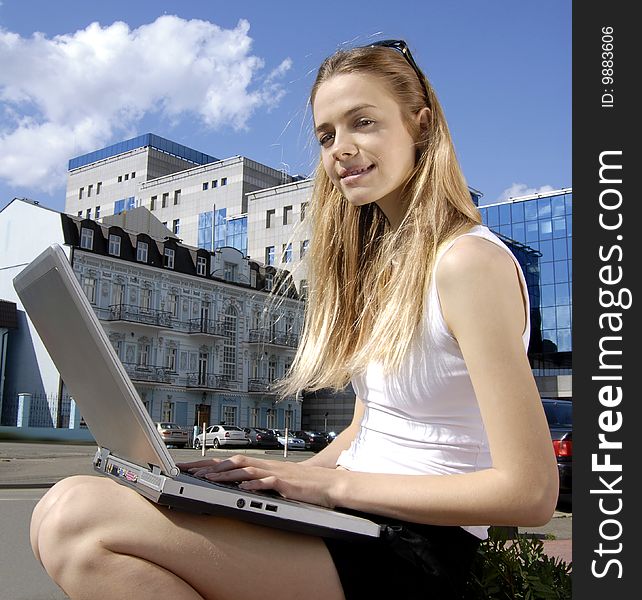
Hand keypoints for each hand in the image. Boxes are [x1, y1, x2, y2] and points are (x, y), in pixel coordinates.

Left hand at [176, 456, 345, 507]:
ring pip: (247, 470)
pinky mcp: (286, 483)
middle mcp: (266, 466)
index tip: (190, 468)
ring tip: (207, 480)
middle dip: (209, 467)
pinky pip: (268, 482)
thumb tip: (238, 486)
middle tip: (189, 471)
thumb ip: (259, 482)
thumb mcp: (277, 482)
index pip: (231, 461)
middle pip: (233, 462)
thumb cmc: (303, 485)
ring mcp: (276, 473)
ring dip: (226, 475)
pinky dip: (254, 485)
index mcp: (262, 466)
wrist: (329, 484)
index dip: (209, 464)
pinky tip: (242, 488)